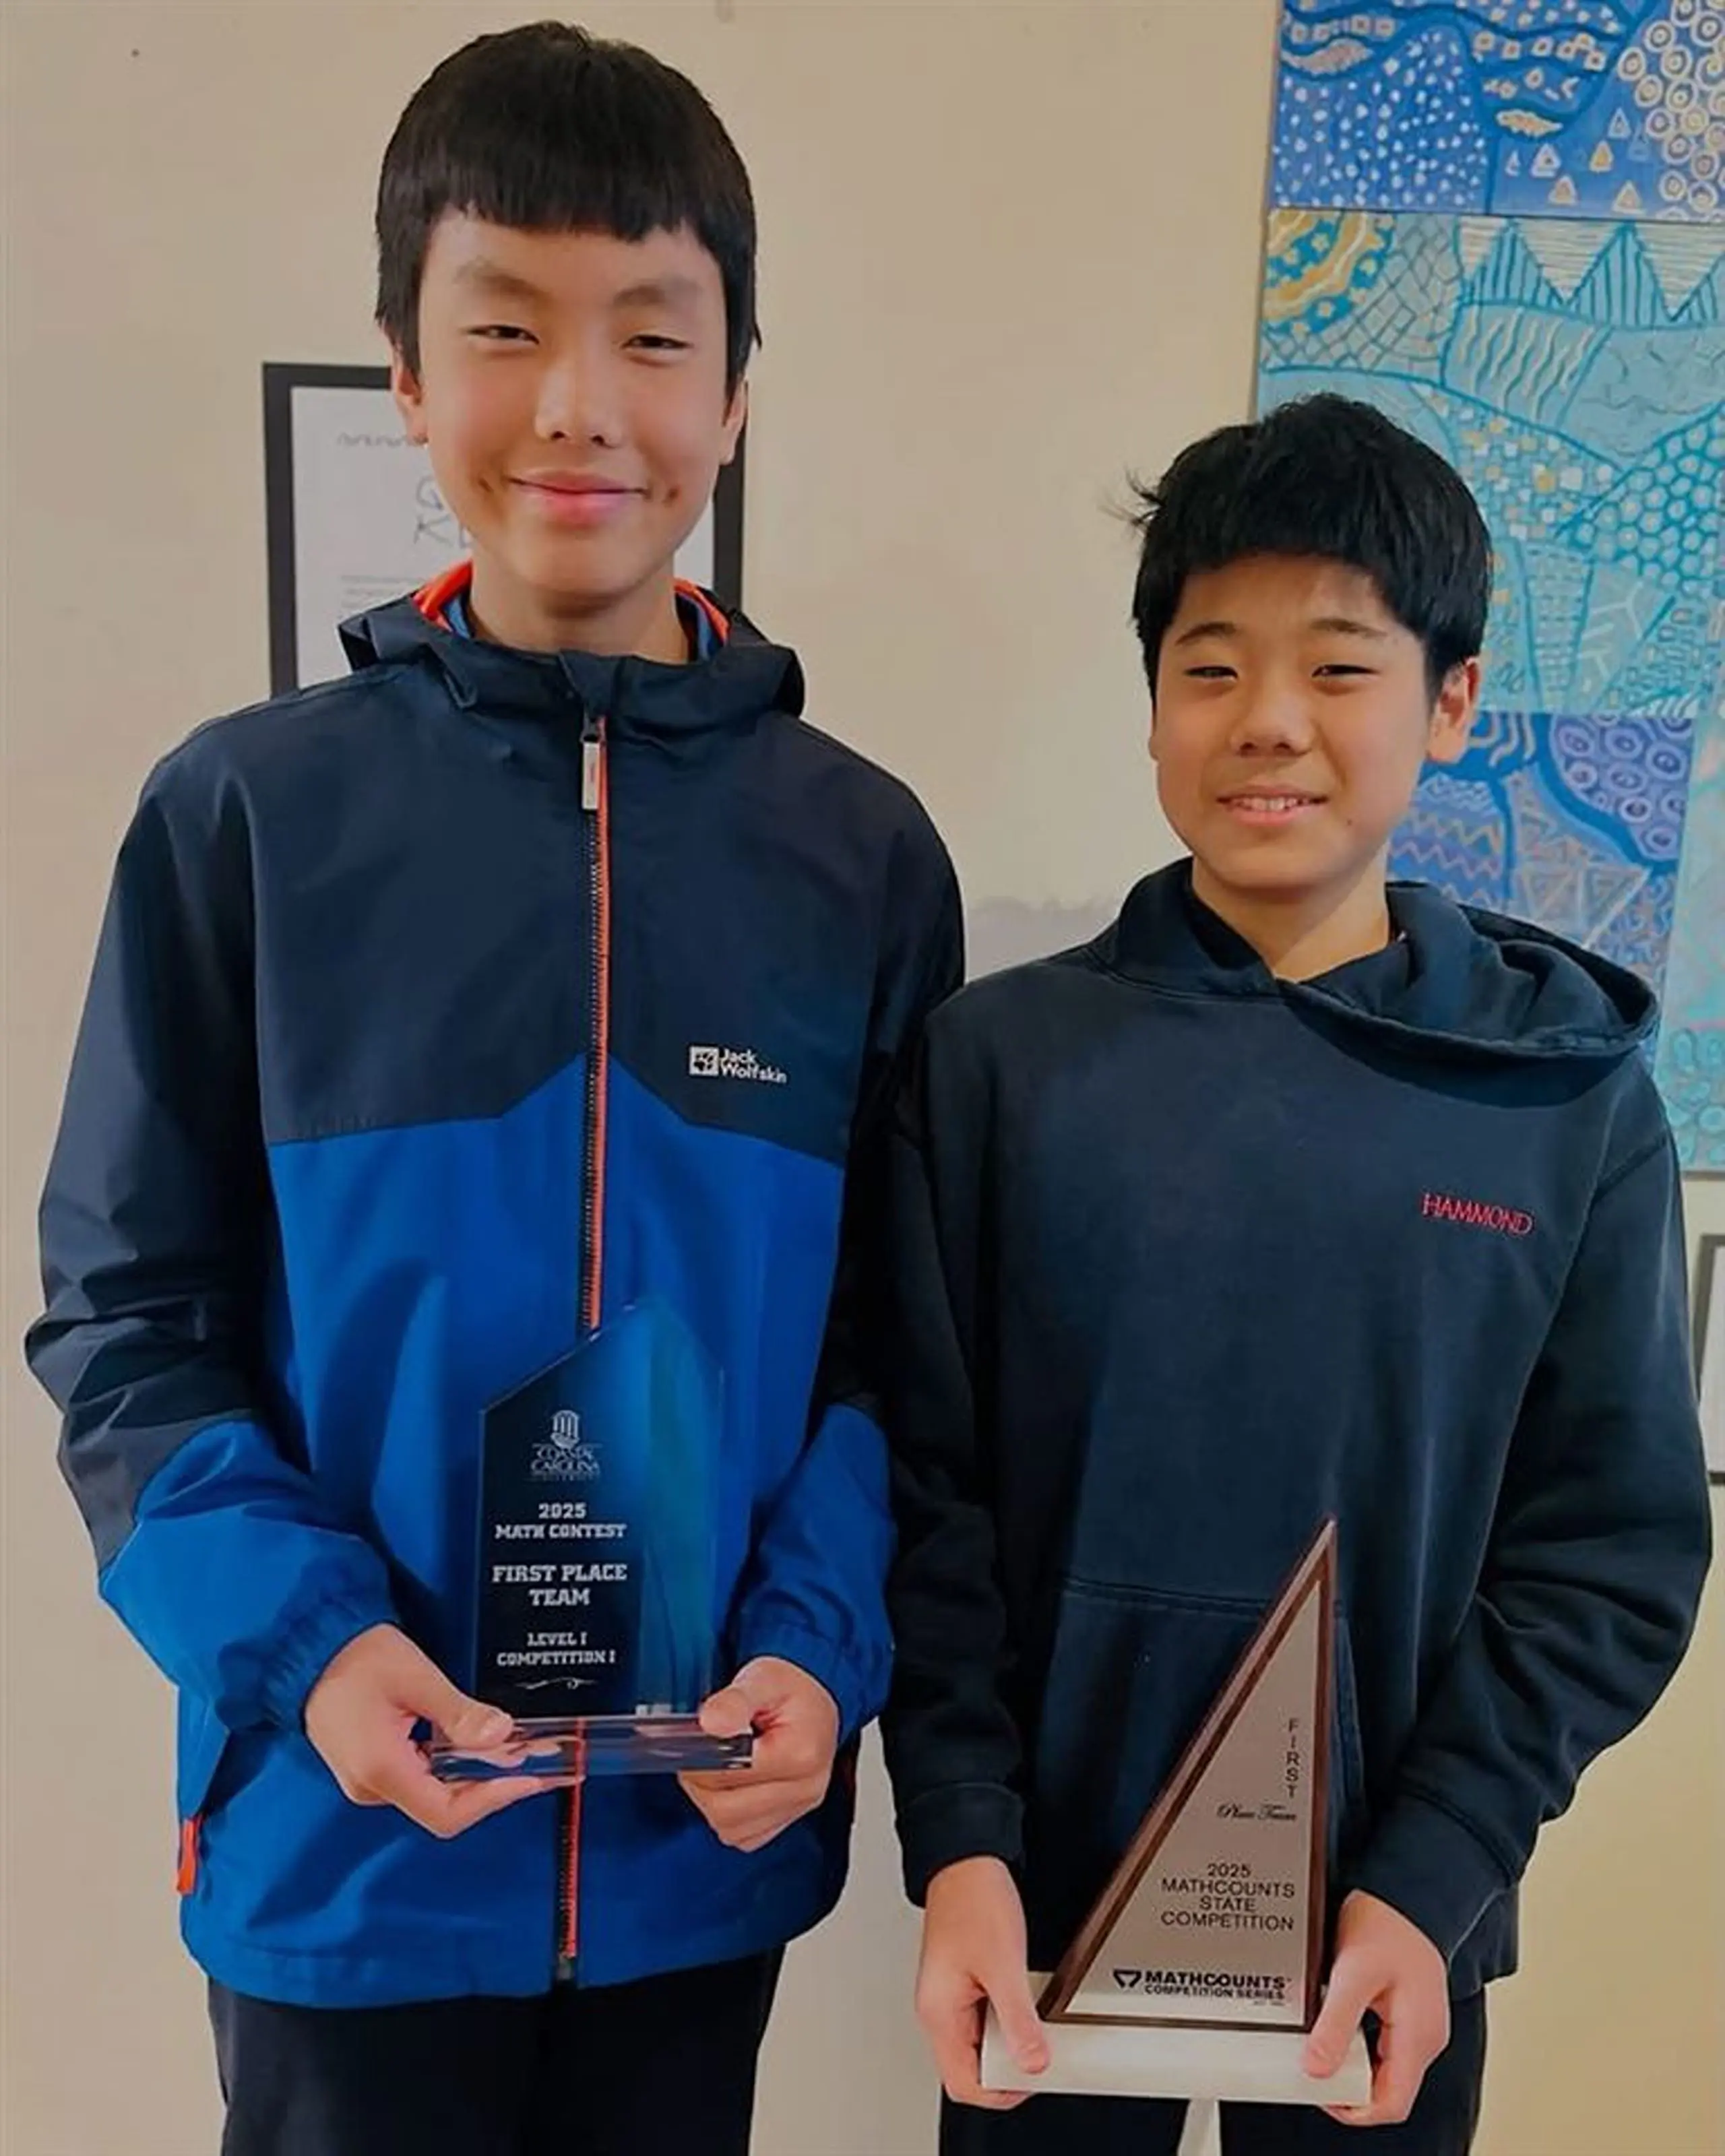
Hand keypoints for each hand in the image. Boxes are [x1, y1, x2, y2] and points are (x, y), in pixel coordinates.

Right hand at [303, 1624, 546, 1837]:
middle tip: (536, 1758)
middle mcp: (372, 1786)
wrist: (309, 1646)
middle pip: (444, 1806)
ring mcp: (369, 1779)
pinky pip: (420, 1776)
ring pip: (434, 1791)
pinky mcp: (371, 1765)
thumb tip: (502, 1735)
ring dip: (476, 1772)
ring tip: (517, 1748)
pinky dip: (454, 1763)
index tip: (529, 1779)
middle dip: (493, 1783)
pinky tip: (478, 1742)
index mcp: (381, 1771)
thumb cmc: (356, 1657)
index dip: (493, 1800)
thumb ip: (458, 1712)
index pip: (446, 1813)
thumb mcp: (415, 1677)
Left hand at [678, 1656, 840, 1851]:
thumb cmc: (791, 1691)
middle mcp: (805, 1788)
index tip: (692, 1739)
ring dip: (709, 1800)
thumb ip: (736, 1699)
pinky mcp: (787, 1821)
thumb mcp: (764, 1677)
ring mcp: (798, 1809)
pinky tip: (730, 1785)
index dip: (700, 1758)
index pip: (731, 1774)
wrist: (815, 1703)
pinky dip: (726, 1816)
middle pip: (726, 1809)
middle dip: (699, 1782)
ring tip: (714, 1766)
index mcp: (801, 1753)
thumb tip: (709, 1722)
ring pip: (729, 1828)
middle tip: (697, 1752)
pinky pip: (742, 1837)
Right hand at [916, 1856, 1048, 2109]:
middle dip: (1006, 2067)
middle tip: (1036, 2049)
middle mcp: (938, 2010)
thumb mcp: (1004, 1964)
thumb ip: (1019, 2020)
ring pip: (978, 2045)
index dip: (1002, 2090)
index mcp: (939, 2013)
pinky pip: (982, 2019)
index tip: (1033, 2074)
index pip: (965, 2085)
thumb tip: (1034, 2063)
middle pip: (970, 2070)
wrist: (966, 1860)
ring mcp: (948, 1996)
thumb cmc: (974, 1900)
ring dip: (1007, 2042)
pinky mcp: (960, 1981)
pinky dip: (1004, 2019)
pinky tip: (1021, 2000)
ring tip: (1030, 2021)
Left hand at [1304, 1889, 1449, 2126]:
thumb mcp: (1353, 1972)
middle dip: (1349, 2086)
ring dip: (1351, 2063)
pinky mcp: (1408, 2013)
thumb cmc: (1388, 1922)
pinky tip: (1336, 2023)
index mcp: (1418, 2036)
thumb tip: (1316, 2068)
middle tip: (1313, 2066)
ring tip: (1321, 2042)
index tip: (1321, 2092)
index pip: (1392, 2103)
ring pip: (1383, 2068)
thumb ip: (1336, 2024)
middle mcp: (1424, 2038)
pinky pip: (1383, 2045)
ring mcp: (1418, 2026)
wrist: (1405, 1891)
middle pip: (1387, 2090)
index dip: (1355, 2109)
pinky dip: (1358, 2044)